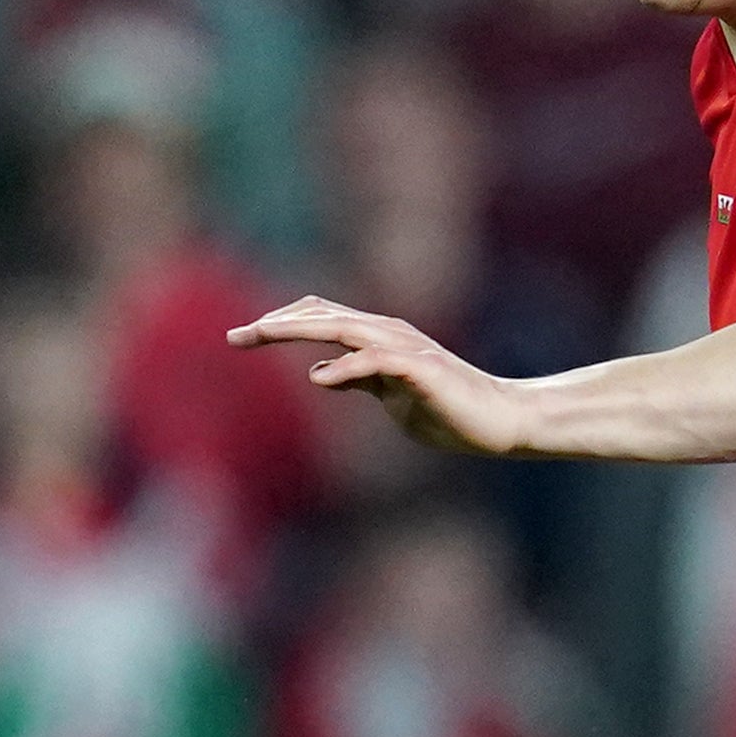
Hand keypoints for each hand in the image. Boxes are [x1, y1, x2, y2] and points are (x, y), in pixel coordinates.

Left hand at [231, 295, 514, 456]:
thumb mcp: (391, 395)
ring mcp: (406, 349)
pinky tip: (321, 378)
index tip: (241, 337)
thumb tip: (319, 375)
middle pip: (323, 315)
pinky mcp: (422, 370)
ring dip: (299, 330)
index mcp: (379, 338)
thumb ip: (358, 381)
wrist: (501, 421)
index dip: (282, 322)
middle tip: (235, 335)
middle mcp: (389, 334)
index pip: (322, 317)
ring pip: (344, 327)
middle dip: (276, 324)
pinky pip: (377, 362)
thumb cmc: (448, 409)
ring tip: (262, 336)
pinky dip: (346, 367)